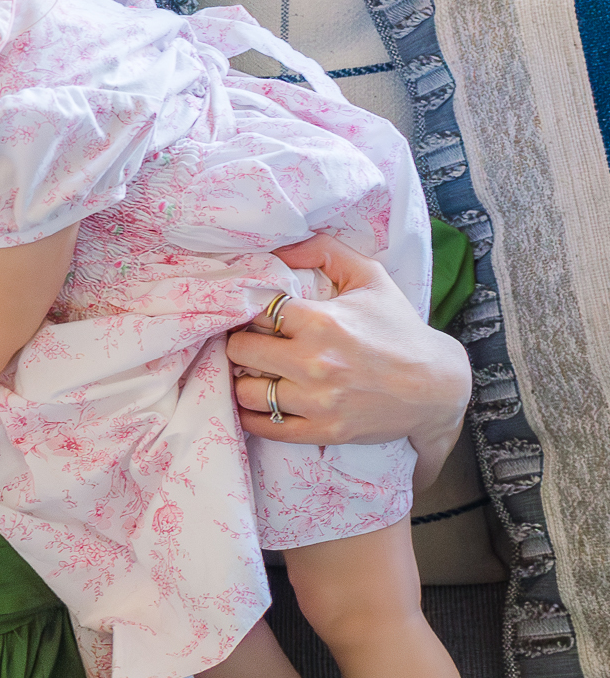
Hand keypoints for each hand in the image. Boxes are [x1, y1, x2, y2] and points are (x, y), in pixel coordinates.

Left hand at [228, 235, 469, 475]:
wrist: (436, 385)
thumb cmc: (399, 328)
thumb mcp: (369, 276)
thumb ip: (324, 250)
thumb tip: (279, 247)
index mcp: (320, 321)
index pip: (254, 311)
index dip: (249, 311)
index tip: (254, 315)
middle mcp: (314, 362)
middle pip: (241, 350)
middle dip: (242, 343)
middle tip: (251, 343)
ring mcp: (317, 400)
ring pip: (247, 392)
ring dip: (245, 380)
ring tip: (256, 373)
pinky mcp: (323, 430)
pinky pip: (266, 427)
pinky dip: (253, 417)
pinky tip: (256, 405)